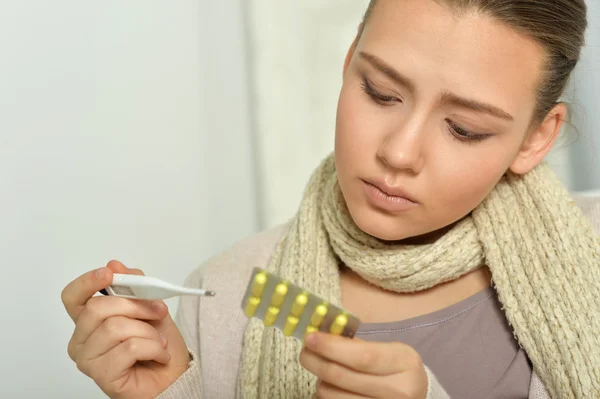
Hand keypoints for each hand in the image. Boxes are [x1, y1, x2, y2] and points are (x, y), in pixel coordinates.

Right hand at [62, 261, 189, 398]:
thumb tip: (116, 265)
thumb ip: (133, 285)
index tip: (109, 273)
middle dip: (135, 305)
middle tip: (159, 311)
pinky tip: (160, 355)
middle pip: (97, 308)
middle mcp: (82, 340)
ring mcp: (88, 360)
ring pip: (115, 327)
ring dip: (148, 331)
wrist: (174, 375)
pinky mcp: (102, 376)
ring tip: (159, 341)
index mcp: (89, 320)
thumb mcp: (151, 306)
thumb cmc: (159, 343)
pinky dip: (153, 347)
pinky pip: (129, 348)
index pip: (73, 297)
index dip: (88, 282)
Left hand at [300, 332, 427, 398]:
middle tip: (304, 352)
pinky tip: (330, 388)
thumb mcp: (388, 352)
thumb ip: (357, 345)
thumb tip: (320, 336)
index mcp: (404, 363)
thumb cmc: (397, 371)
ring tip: (324, 372)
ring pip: (333, 396)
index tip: (310, 338)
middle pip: (342, 377)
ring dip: (321, 382)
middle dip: (316, 362)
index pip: (361, 356)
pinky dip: (326, 397)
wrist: (417, 397)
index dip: (331, 347)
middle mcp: (399, 391)